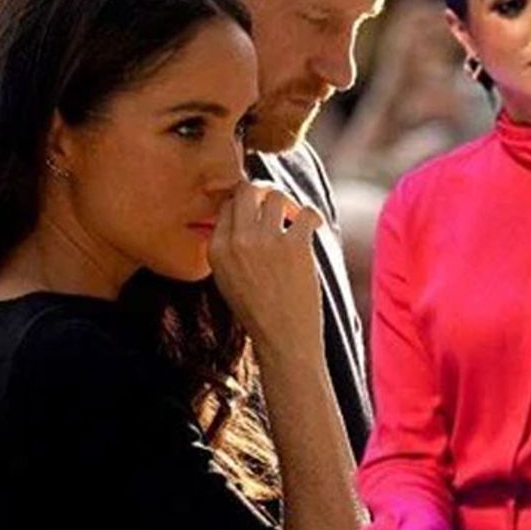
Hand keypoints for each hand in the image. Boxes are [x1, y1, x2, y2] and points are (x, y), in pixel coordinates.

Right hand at [208, 181, 324, 354]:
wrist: (282, 339)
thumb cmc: (258, 311)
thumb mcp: (227, 279)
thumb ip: (228, 247)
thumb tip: (242, 213)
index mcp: (216, 249)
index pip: (227, 205)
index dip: (246, 205)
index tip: (260, 215)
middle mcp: (237, 241)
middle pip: (247, 190)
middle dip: (263, 193)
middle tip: (277, 207)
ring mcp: (266, 241)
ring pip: (276, 195)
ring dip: (289, 204)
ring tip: (295, 220)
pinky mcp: (295, 246)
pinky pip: (307, 212)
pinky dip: (314, 217)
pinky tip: (314, 228)